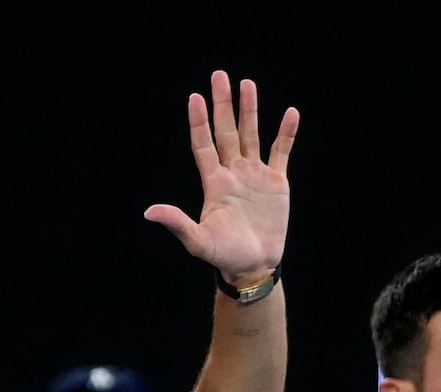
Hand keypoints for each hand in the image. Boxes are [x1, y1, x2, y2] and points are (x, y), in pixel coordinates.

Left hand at [143, 70, 298, 284]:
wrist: (253, 266)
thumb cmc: (224, 256)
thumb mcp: (198, 241)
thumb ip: (177, 223)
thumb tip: (149, 212)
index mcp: (214, 183)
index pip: (204, 145)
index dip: (199, 123)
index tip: (195, 98)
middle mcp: (233, 173)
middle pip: (227, 131)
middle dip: (223, 104)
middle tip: (220, 75)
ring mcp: (255, 175)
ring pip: (252, 135)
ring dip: (250, 110)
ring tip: (247, 83)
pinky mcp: (276, 183)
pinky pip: (282, 152)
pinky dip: (286, 133)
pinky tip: (291, 113)